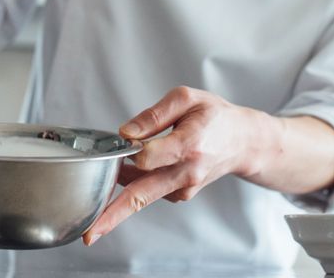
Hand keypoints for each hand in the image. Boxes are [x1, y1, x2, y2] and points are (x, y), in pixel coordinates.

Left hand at [83, 86, 269, 244]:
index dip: (130, 150)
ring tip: (114, 165)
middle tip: (90, 235)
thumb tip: (125, 133)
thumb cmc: (214, 116)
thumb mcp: (186, 99)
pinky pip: (149, 190)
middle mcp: (186, 173)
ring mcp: (183, 188)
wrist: (243, 141)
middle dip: (113, 215)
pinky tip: (138, 165)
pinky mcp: (180, 195)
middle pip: (142, 196)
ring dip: (119, 187)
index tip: (124, 139)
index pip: (149, 158)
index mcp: (189, 145)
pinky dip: (136, 181)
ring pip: (141, 194)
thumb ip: (154, 115)